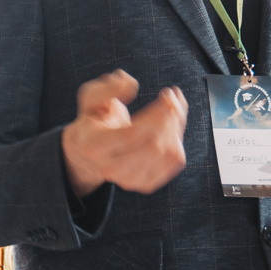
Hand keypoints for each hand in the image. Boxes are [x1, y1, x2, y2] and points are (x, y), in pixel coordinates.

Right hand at [61, 70, 187, 196]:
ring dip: (178, 125)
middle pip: (155, 145)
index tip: (166, 95)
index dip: (156, 114)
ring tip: (174, 108)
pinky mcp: (145, 184)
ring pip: (169, 153)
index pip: (133, 134)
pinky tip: (172, 125)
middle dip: (171, 117)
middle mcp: (111, 169)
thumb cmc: (94, 120)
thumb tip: (130, 84)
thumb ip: (106, 88)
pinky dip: (180, 139)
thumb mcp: (90, 98)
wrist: (90, 151)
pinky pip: (175, 162)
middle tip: (173, 97)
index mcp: (95, 146)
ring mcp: (129, 181)